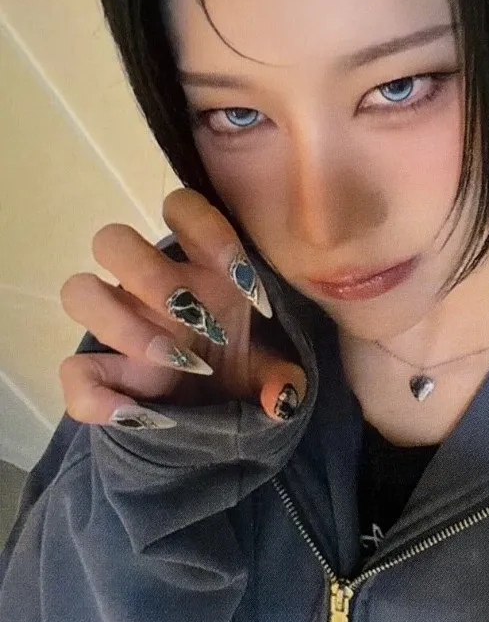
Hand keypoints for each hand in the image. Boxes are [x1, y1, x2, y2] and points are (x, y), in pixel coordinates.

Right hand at [58, 188, 307, 425]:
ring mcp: (118, 325)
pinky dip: (95, 396)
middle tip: (195, 321)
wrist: (214, 413)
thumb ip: (282, 375)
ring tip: (174, 362)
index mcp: (196, 268)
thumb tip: (282, 397)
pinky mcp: (101, 374)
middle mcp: (149, 286)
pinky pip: (72, 373)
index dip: (207, 229)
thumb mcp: (270, 368)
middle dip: (150, 277)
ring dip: (121, 324)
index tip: (243, 280)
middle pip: (111, 240)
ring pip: (78, 290)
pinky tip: (134, 413)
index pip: (180, 208)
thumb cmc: (242, 366)